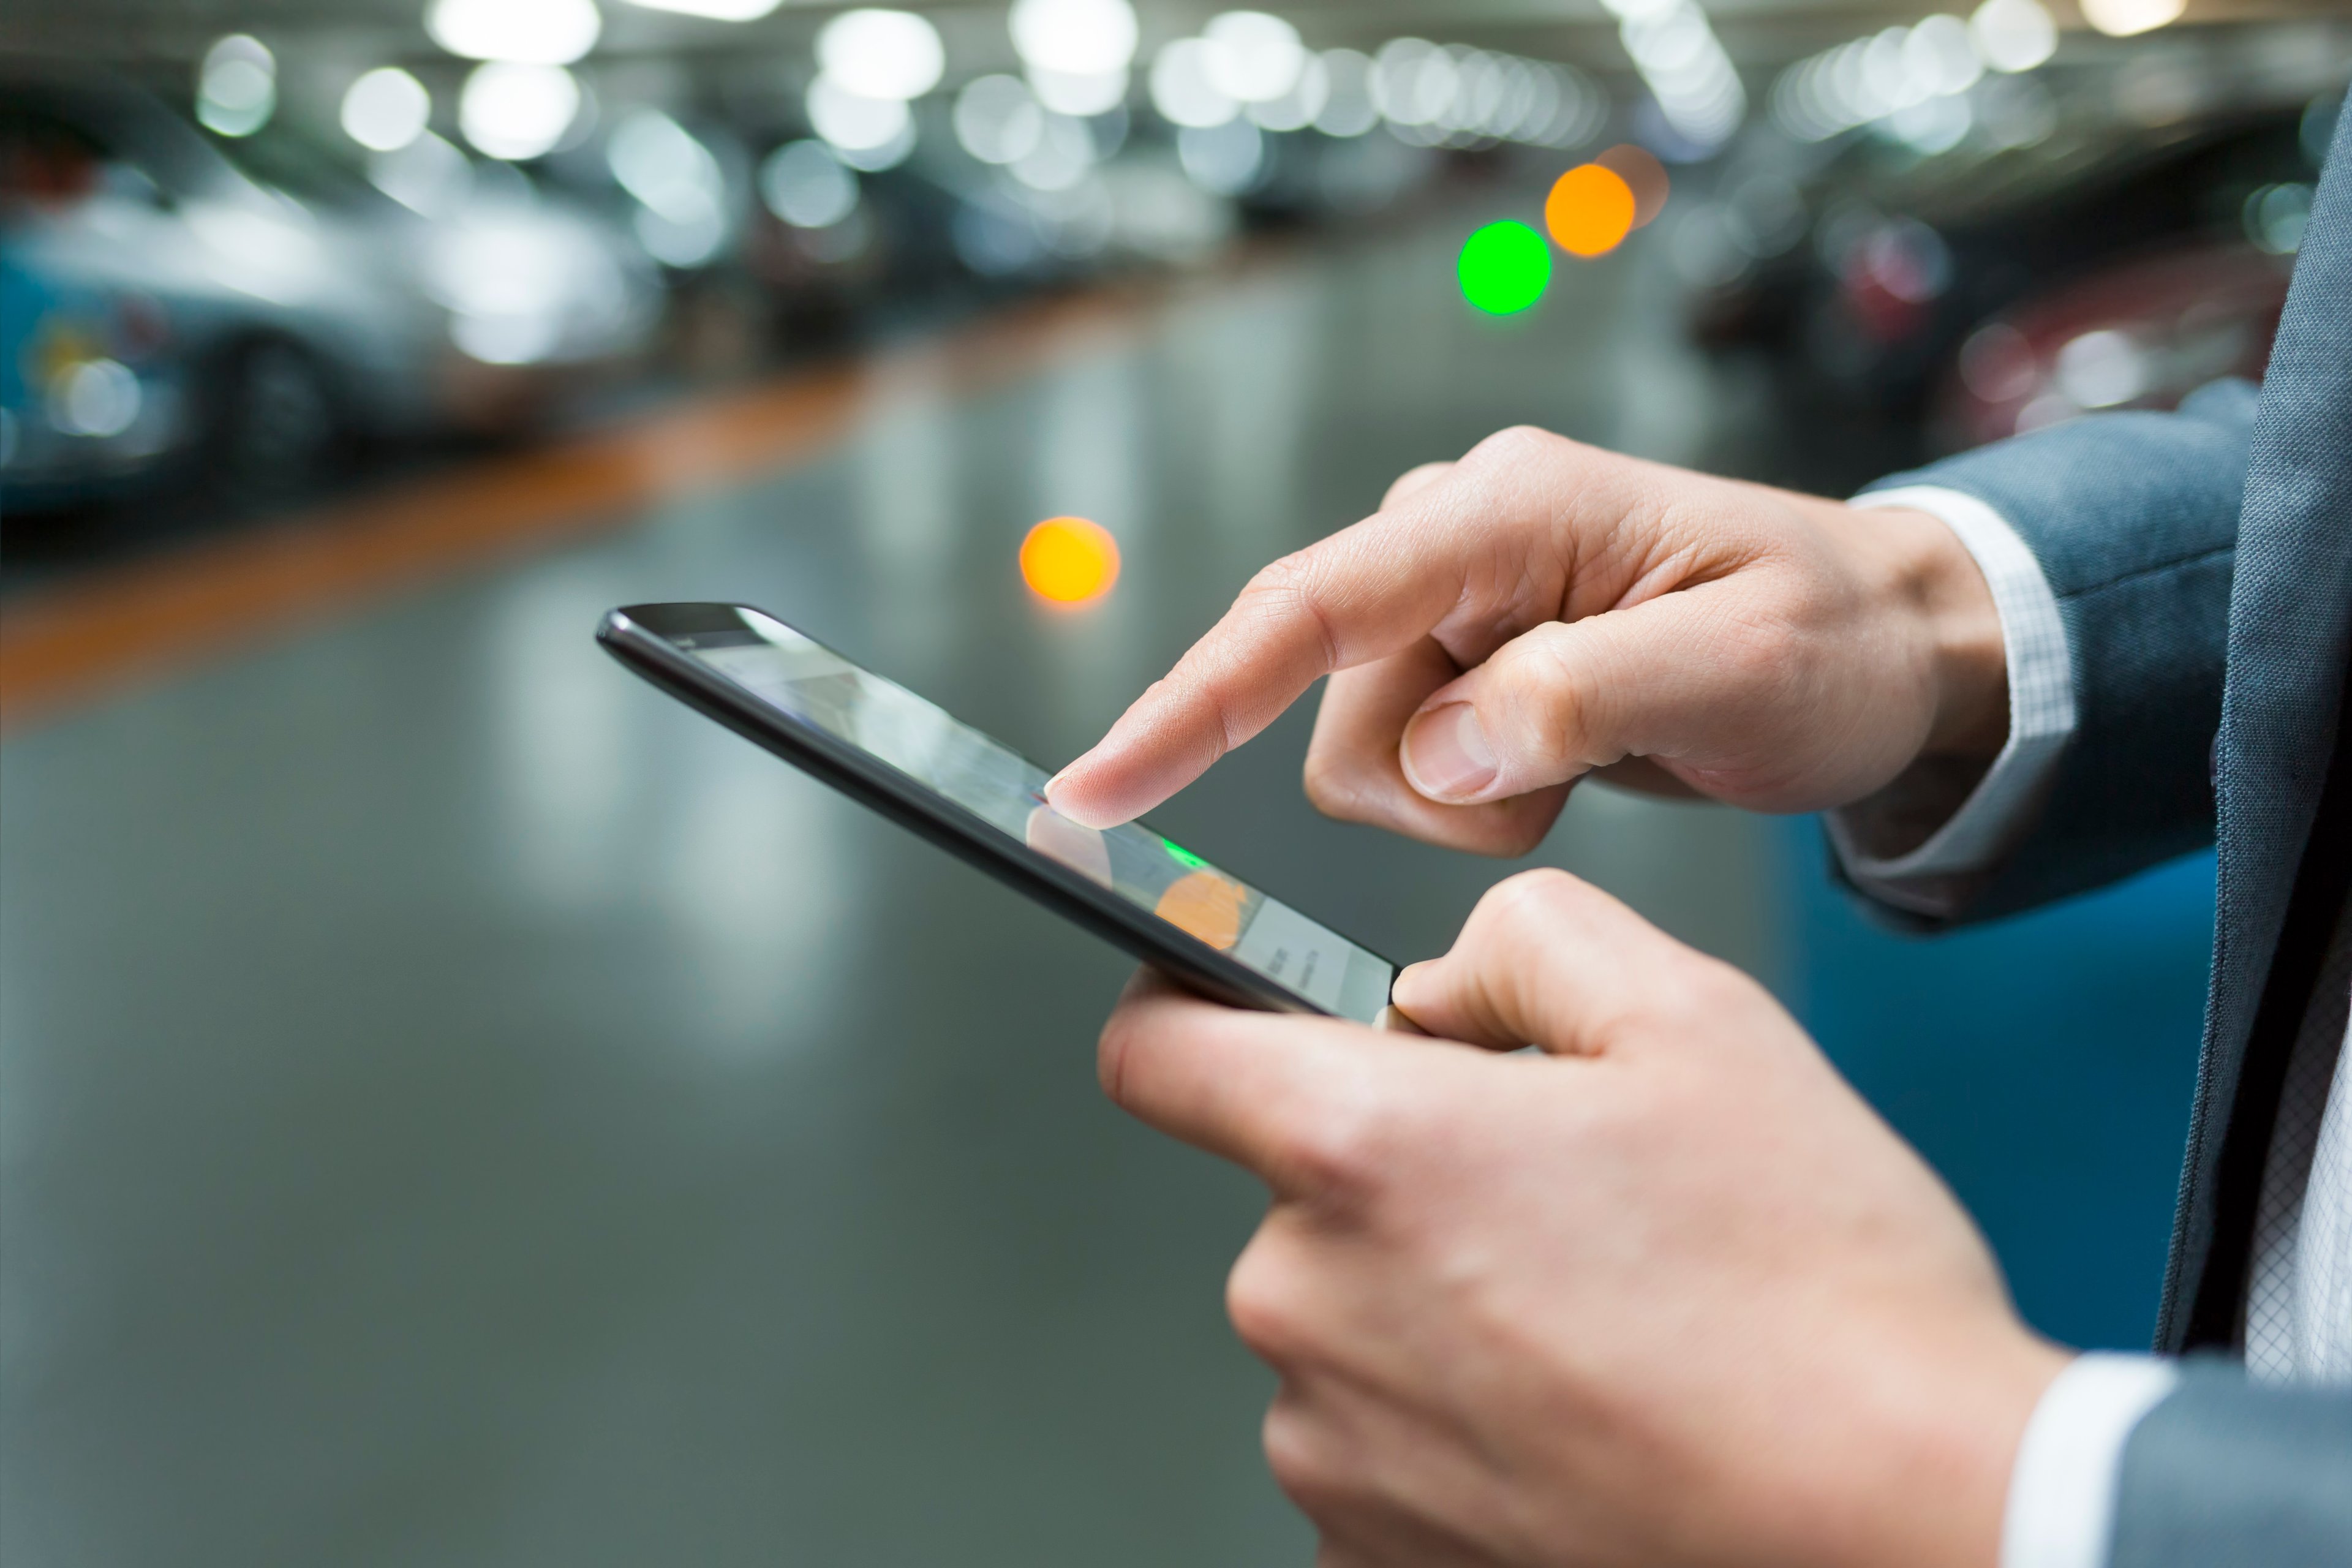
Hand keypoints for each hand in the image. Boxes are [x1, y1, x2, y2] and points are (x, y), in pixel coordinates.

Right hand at [1048, 428, 2004, 854]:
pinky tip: (1561, 767)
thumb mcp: (1741, 672)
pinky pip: (1401, 768)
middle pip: (1327, 705)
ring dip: (1463, 802)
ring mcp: (1448, 601)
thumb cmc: (1833, 643)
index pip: (1309, 607)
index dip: (1192, 702)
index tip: (1094, 792)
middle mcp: (1453, 537)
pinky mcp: (1457, 660)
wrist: (1886, 649)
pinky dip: (1473, 802)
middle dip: (1436, 787)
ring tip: (1582, 770)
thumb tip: (1442, 752)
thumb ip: (1583, 701)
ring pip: (1360, 752)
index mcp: (1507, 511)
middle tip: (1571, 785)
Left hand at [1098, 870, 2065, 1567]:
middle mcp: (1308, 1306)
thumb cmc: (1816, 1292)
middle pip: (1296, 1196)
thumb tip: (1436, 989)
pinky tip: (1586, 1422)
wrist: (1908, 1526)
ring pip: (1346, 1325)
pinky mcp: (1376, 1561)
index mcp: (1360, 1151)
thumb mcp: (1695, 1021)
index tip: (1229, 1017)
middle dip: (1404, 1177)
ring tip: (1606, 1328)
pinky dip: (1459, 1428)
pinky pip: (1379, 1448)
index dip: (1185, 1012)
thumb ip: (1527, 947)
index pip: (1157, 1053)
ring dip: (1437, 1310)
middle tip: (1566, 1204)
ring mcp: (1336, 1454)